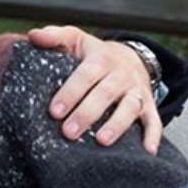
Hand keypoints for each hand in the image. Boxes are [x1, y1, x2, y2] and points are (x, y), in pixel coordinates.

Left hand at [27, 25, 161, 152]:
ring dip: (117, 125)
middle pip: (105, 93)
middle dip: (87, 113)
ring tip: (102, 141)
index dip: (71, 92)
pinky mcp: (148, 106)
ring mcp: (136, 91)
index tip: (55, 111)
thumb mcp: (76, 40)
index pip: (85, 75)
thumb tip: (33, 36)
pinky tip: (147, 151)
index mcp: (101, 59)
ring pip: (130, 107)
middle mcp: (121, 75)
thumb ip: (55, 37)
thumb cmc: (94, 55)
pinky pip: (153, 121)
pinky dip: (153, 136)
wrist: (130, 59)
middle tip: (68, 132)